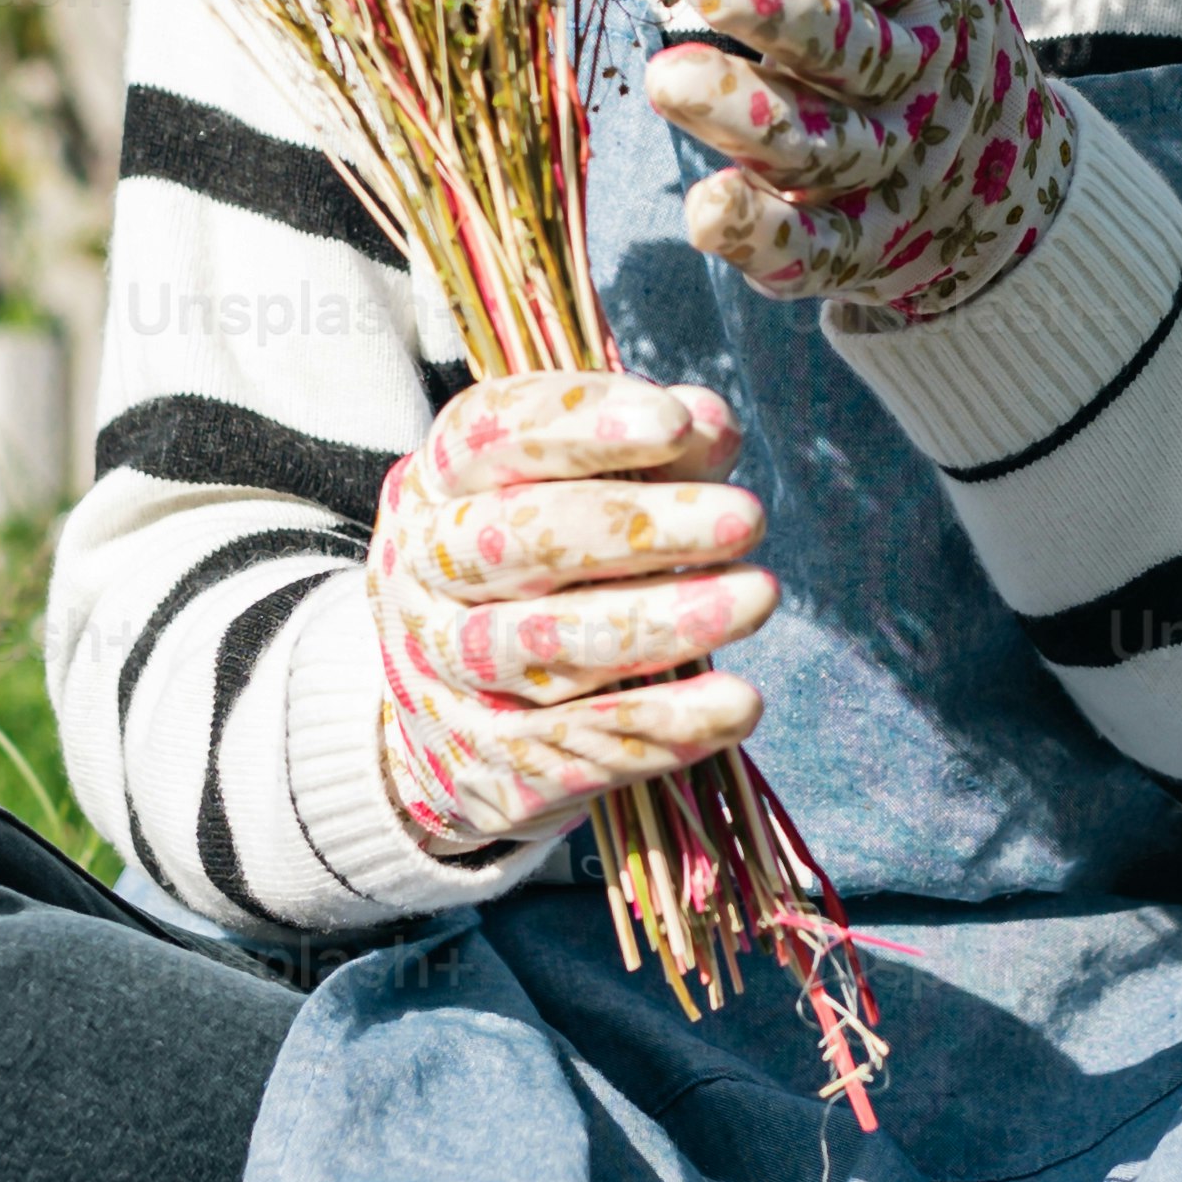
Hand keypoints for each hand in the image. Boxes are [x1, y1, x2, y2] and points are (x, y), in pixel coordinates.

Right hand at [369, 369, 776, 861]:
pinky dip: (663, 725)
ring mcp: (445, 671)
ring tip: (757, 597)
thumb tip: (712, 430)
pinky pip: (579, 742)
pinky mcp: (486, 759)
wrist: (445, 722)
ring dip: (661, 623)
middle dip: (640, 527)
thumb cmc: (538, 572)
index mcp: (439, 482)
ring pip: (549, 647)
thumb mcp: (579, 493)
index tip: (674, 423)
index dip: (581, 424)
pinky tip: (737, 704)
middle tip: (747, 518)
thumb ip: (651, 453)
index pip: (493, 434)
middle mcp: (425, 570)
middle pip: (519, 540)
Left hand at [640, 0, 1078, 329]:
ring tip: (669, 79)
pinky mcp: (862, 243)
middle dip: (780, 8)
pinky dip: (765, 235)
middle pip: (854, 44)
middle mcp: (919, 75)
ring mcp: (894, 165)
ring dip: (753, 117)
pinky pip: (818, 248)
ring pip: (828, 145)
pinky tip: (706, 209)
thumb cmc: (921, 16)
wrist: (1009, 176)